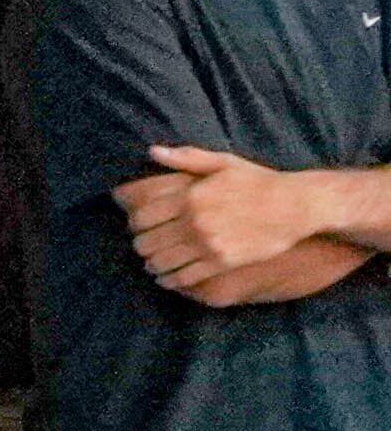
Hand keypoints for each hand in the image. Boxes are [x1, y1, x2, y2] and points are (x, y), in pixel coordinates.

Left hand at [124, 148, 369, 304]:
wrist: (297, 205)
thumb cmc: (260, 182)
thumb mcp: (224, 163)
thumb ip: (187, 158)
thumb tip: (152, 150)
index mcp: (191, 196)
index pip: (141, 217)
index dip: (133, 224)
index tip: (136, 226)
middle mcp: (195, 221)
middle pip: (146, 242)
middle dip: (140, 245)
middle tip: (143, 246)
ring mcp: (208, 243)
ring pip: (160, 262)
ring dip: (151, 264)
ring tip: (152, 263)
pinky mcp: (222, 262)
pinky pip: (182, 277)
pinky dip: (168, 280)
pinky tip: (166, 277)